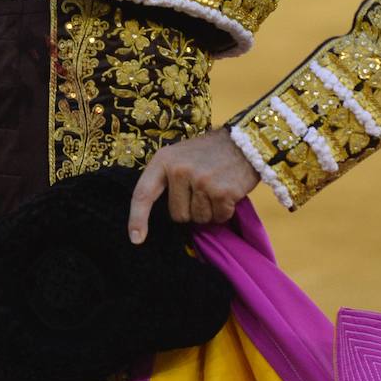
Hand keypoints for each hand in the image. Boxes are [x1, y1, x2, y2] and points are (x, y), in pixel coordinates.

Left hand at [127, 127, 259, 244]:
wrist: (243, 141)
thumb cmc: (208, 152)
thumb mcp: (180, 155)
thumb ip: (167, 179)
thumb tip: (163, 215)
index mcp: (164, 160)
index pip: (143, 193)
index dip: (137, 218)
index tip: (136, 239)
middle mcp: (180, 170)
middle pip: (178, 215)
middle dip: (191, 209)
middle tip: (203, 188)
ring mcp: (201, 181)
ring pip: (199, 219)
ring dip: (209, 210)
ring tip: (216, 186)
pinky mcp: (222, 192)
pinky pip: (219, 218)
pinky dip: (225, 211)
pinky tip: (228, 192)